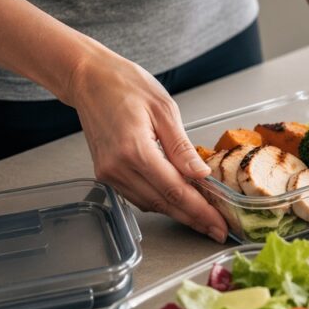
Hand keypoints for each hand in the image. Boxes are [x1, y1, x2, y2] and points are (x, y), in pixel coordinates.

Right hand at [66, 44, 227, 241]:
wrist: (89, 78)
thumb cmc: (125, 84)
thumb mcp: (164, 109)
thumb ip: (182, 147)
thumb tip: (201, 174)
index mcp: (135, 150)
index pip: (175, 191)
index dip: (200, 211)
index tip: (219, 224)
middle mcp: (117, 168)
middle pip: (163, 203)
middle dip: (193, 219)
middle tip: (218, 230)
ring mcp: (108, 173)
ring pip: (150, 204)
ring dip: (177, 212)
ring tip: (204, 217)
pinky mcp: (105, 173)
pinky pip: (137, 195)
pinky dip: (160, 201)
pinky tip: (178, 201)